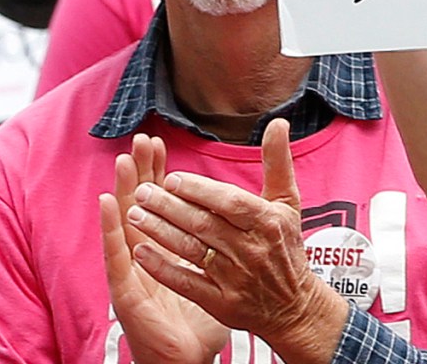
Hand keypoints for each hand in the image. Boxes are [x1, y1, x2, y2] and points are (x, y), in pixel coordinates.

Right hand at [101, 134, 227, 363]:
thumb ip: (231, 240)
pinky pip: (118, 256)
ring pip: (126, 224)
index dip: (157, 173)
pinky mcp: (126, 290)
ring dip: (123, 191)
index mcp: (170, 246)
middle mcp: (148, 255)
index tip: (158, 142)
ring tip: (123, 160)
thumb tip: (249, 216)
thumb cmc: (204, 314)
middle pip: (141, 206)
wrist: (187, 356)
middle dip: (141, 173)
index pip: (163, 202)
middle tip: (140, 139)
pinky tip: (109, 205)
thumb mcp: (223, 270)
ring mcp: (135, 271)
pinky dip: (112, 229)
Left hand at [122, 121, 349, 363]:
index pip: (228, 202)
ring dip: (159, 231)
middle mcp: (252, 249)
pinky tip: (140, 251)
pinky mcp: (221, 303)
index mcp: (268, 222)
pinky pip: (185, 282)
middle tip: (141, 191)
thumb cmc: (285, 245)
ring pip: (190, 250)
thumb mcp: (287, 202)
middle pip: (203, 224)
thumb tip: (277, 121)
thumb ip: (277, 162)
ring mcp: (235, 278)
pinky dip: (161, 267)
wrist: (292, 304)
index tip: (171, 178)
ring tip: (134, 214)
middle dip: (168, 207)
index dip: (199, 190)